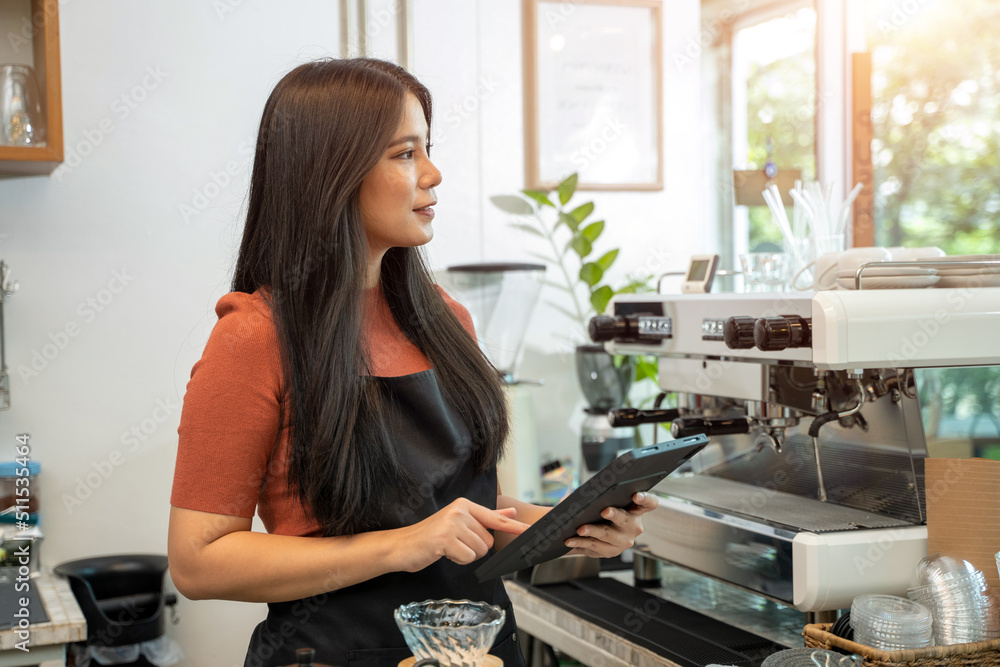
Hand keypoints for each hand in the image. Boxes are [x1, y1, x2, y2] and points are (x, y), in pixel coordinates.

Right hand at [394, 498, 529, 571]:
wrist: (403, 546)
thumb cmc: (432, 537)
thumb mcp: (458, 524)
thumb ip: (486, 518)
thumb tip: (511, 514)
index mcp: (464, 505)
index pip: (495, 518)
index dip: (514, 527)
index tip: (530, 531)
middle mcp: (460, 511)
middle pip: (488, 541)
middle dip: (474, 548)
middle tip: (454, 544)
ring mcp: (452, 523)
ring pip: (479, 550)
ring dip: (465, 555)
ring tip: (448, 548)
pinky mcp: (445, 538)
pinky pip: (467, 557)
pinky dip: (457, 560)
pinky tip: (443, 553)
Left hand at [564, 492, 658, 558]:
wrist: (595, 532)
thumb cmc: (602, 509)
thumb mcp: (605, 500)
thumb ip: (602, 494)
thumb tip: (587, 491)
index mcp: (637, 510)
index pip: (650, 503)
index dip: (645, 499)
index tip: (636, 495)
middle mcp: (634, 527)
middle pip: (626, 520)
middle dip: (615, 515)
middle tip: (604, 511)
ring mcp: (624, 541)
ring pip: (608, 535)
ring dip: (593, 531)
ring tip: (580, 528)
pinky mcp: (610, 552)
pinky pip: (594, 546)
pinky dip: (580, 542)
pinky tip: (569, 540)